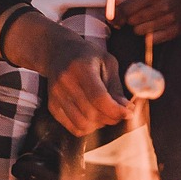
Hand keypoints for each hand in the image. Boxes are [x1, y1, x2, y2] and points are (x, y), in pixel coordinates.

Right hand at [0, 9, 127, 135]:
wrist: (59, 52)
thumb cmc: (88, 56)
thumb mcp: (107, 63)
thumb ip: (116, 87)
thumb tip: (126, 109)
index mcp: (81, 68)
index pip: (98, 97)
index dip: (115, 110)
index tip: (128, 113)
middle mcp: (65, 82)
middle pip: (91, 113)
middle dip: (111, 117)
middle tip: (119, 112)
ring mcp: (56, 96)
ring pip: (82, 124)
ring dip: (99, 124)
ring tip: (105, 113)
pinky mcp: (52, 106)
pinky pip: (73, 127)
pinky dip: (88, 127)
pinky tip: (93, 116)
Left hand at [112, 0, 180, 41]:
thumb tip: (112, 4)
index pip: (127, 9)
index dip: (118, 14)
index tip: (116, 16)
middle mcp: (163, 6)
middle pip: (132, 21)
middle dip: (130, 19)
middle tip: (135, 15)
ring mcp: (170, 19)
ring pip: (140, 32)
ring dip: (139, 27)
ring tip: (146, 20)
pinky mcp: (176, 30)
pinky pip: (153, 40)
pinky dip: (149, 36)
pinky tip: (153, 27)